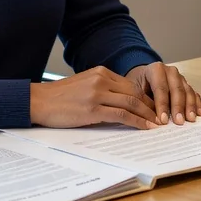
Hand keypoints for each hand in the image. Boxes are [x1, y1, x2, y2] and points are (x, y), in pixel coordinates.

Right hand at [29, 65, 159, 129]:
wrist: (38, 101)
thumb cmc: (59, 97)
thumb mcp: (84, 85)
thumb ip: (102, 89)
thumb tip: (120, 103)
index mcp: (101, 72)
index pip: (130, 85)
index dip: (145, 98)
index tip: (155, 108)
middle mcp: (102, 79)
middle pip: (135, 92)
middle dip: (151, 106)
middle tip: (162, 118)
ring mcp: (98, 93)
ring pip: (131, 103)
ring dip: (147, 115)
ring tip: (157, 125)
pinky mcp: (93, 109)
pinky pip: (121, 115)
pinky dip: (136, 121)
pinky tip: (144, 127)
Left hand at [125, 62, 200, 124]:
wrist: (142, 77)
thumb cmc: (137, 85)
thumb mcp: (134, 90)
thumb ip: (142, 102)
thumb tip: (151, 120)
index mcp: (156, 69)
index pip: (160, 87)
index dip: (162, 104)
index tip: (163, 120)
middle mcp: (170, 71)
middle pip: (177, 88)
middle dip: (178, 106)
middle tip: (179, 122)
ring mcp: (180, 78)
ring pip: (187, 90)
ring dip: (190, 106)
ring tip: (191, 119)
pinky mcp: (186, 85)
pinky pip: (194, 93)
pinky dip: (197, 104)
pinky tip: (199, 113)